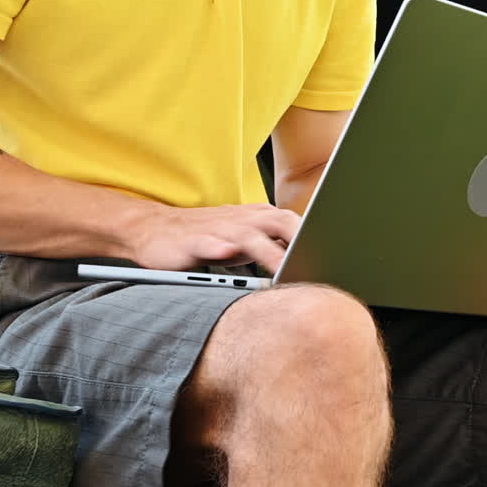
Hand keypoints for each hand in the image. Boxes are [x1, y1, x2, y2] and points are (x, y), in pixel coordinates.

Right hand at [126, 203, 300, 275]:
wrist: (153, 230)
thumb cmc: (205, 236)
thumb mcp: (244, 241)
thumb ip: (273, 246)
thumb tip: (307, 262)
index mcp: (256, 217)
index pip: (293, 222)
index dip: (313, 238)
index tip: (332, 259)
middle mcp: (241, 219)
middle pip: (279, 222)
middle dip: (299, 241)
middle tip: (314, 266)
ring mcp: (217, 229)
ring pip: (248, 235)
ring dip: (267, 252)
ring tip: (283, 268)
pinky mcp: (192, 242)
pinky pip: (209, 243)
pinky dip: (219, 247)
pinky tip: (227, 255)